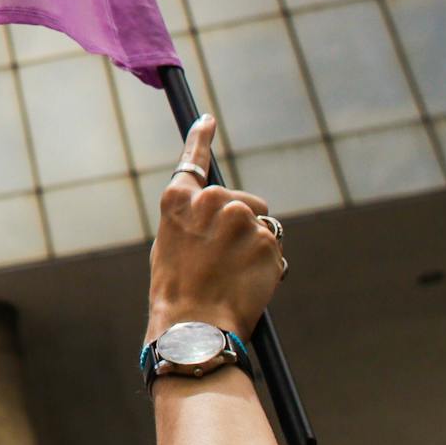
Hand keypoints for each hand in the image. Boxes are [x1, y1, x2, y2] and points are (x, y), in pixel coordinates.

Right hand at [146, 115, 283, 342]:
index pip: (192, 161)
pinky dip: (267, 264)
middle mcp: (210, 201)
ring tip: (234, 274)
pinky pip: (274, 248)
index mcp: (179, 200)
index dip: (200, 138)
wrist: (194, 325)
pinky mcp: (267, 240)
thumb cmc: (176, 291)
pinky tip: (248, 282)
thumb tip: (219, 209)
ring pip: (261, 225)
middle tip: (227, 257)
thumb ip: (193, 219)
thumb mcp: (171, 244)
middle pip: (242, 200)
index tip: (208, 120)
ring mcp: (240, 219)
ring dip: (255, 245)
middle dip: (243, 222)